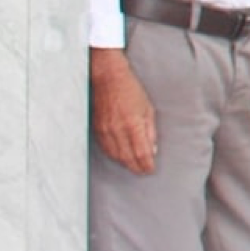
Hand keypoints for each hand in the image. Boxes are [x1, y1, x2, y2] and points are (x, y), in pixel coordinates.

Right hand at [89, 49, 156, 174]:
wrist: (108, 79)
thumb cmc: (131, 91)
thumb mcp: (148, 108)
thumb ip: (150, 131)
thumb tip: (152, 150)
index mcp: (133, 124)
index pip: (140, 152)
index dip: (146, 164)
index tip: (150, 169)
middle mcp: (117, 130)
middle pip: (127, 158)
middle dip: (136, 167)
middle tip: (143, 171)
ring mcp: (105, 131)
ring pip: (115, 156)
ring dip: (125, 164)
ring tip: (134, 166)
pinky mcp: (96, 130)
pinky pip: (105, 149)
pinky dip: (114, 156)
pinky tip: (120, 158)